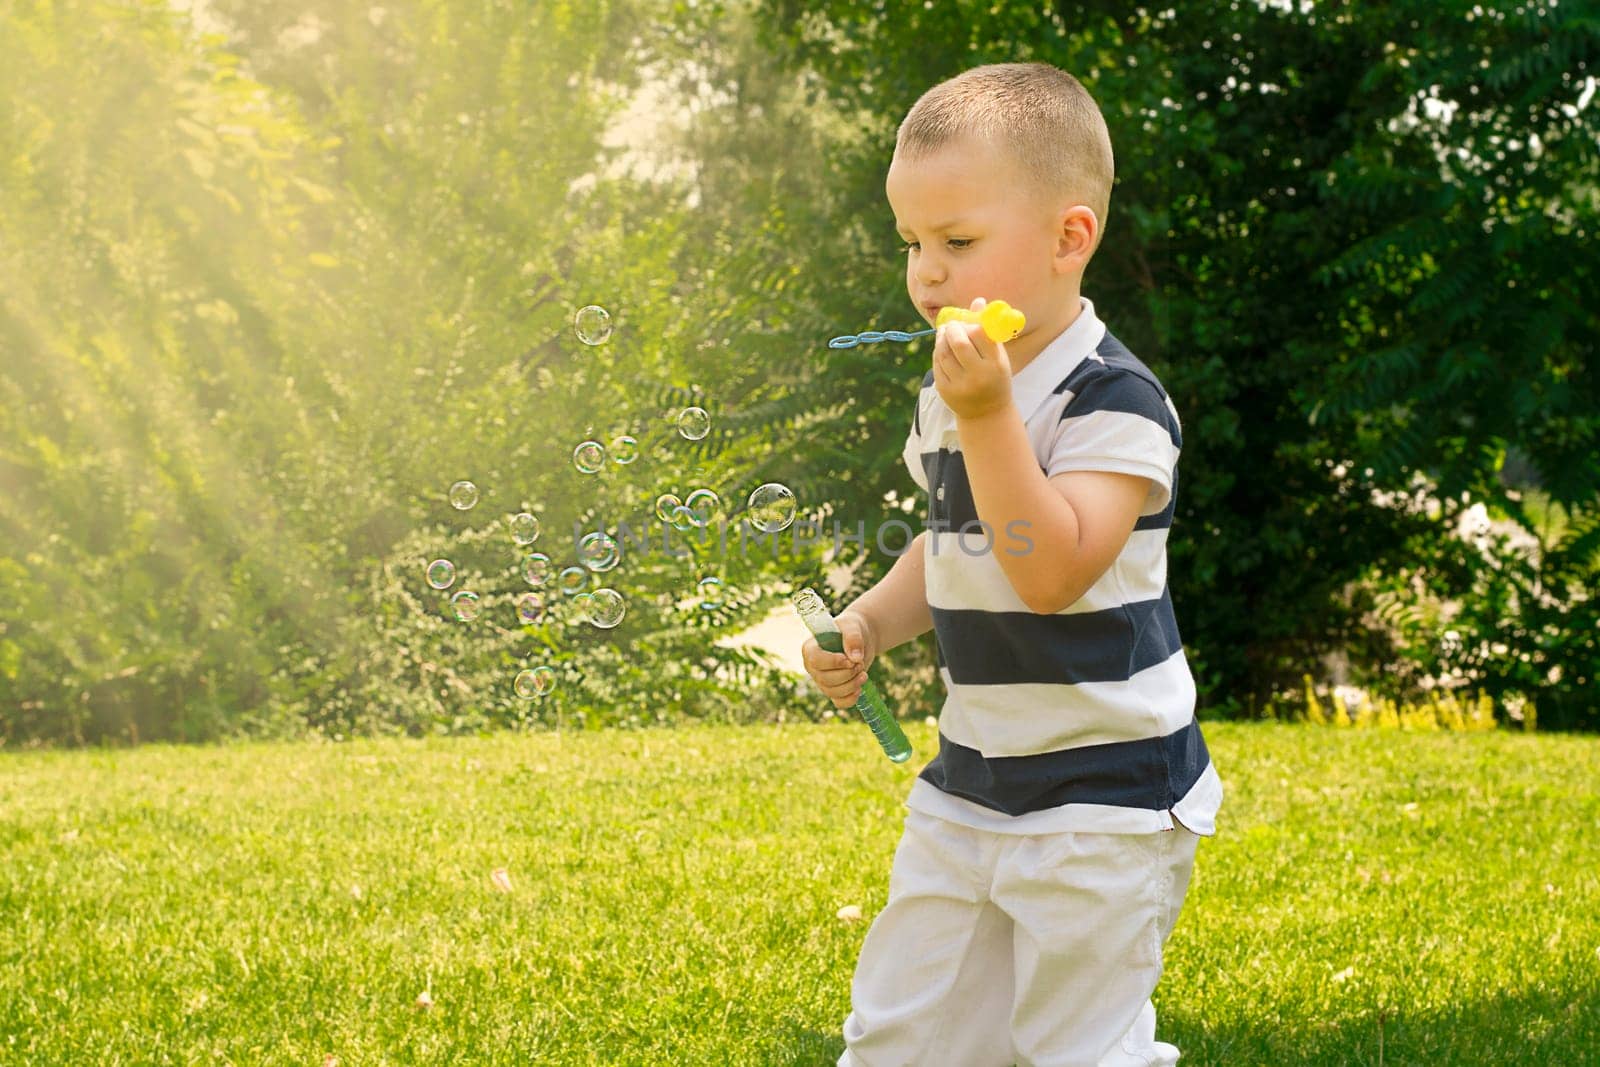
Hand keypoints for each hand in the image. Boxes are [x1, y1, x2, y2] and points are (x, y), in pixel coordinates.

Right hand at [800, 609, 877, 709]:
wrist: (861, 639)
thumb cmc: (852, 629)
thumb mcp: (853, 627)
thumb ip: (853, 638)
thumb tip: (855, 658)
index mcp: (810, 648)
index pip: (815, 660)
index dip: (833, 663)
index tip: (850, 660)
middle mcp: (812, 667)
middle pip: (825, 679)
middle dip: (847, 674)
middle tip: (860, 663)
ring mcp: (822, 680)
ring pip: (832, 692)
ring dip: (852, 685)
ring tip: (864, 673)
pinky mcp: (834, 690)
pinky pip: (839, 702)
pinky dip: (850, 699)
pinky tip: (860, 688)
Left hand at [933, 297, 1013, 421]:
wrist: (986, 413)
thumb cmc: (993, 376)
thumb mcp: (997, 356)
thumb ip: (987, 330)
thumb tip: (978, 300)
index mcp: (996, 364)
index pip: (980, 334)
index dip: (969, 323)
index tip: (964, 320)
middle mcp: (979, 376)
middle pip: (958, 343)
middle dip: (952, 329)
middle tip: (950, 325)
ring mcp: (961, 385)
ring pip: (943, 352)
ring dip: (941, 338)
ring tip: (944, 334)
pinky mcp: (945, 391)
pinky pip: (937, 364)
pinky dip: (938, 353)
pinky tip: (942, 349)